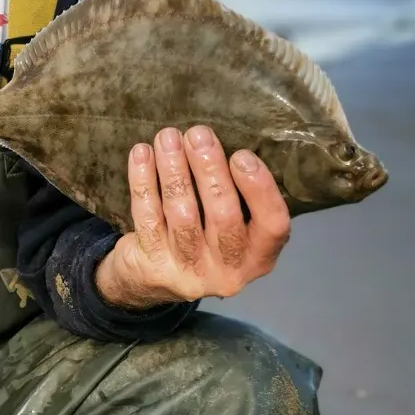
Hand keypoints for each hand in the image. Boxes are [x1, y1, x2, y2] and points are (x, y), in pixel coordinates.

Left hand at [94, 125, 290, 309]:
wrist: (153, 280)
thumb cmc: (202, 238)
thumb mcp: (232, 226)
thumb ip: (236, 194)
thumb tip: (219, 141)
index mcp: (258, 257)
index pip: (272, 225)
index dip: (260, 190)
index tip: (242, 155)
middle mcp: (228, 271)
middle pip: (223, 217)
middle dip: (210, 169)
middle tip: (198, 134)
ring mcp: (189, 272)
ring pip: (182, 214)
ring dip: (174, 169)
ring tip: (168, 137)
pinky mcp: (153, 265)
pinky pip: (147, 216)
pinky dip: (144, 180)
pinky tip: (142, 153)